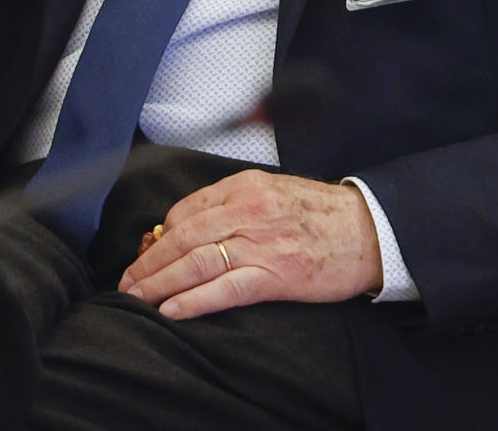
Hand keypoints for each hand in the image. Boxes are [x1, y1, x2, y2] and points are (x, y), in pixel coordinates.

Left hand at [117, 171, 383, 320]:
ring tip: (137, 299)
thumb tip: (190, 225)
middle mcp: (250, 211)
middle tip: (126, 282)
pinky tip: (172, 310)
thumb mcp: (276, 191)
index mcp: (248, 186)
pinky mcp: (275, 275)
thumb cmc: (323, 214)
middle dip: (148, 263)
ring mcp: (262, 243)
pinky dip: (193, 301)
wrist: (370, 231)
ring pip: (195, 263)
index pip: (187, 210)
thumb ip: (236, 203)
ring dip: (159, 284)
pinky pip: (224, 289)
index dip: (160, 235)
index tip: (146, 253)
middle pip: (183, 238)